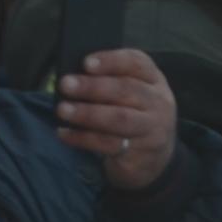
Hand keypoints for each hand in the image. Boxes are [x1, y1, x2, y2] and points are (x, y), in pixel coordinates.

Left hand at [53, 47, 176, 192]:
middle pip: (127, 90)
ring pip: (119, 118)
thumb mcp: (135, 96)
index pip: (138, 64)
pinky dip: (83, 138)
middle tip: (65, 84)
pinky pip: (108, 144)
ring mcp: (152, 129)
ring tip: (62, 110)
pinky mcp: (139, 152)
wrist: (156, 160)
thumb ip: (112, 83)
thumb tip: (74, 77)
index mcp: (155, 81)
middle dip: (94, 86)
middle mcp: (158, 102)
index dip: (112, 61)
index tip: (86, 63)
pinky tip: (63, 133)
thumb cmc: (135, 117)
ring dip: (88, 113)